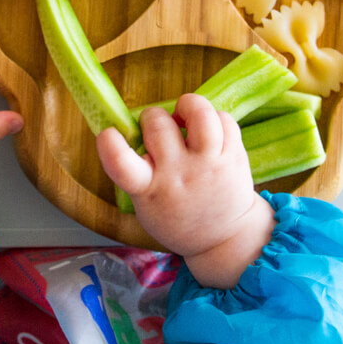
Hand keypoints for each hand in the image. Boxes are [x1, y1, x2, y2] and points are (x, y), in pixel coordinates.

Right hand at [96, 93, 274, 288]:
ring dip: (188, 105)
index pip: (122, 164)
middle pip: (159, 124)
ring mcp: (210, 164)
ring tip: (185, 116)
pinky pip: (225, 119)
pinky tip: (208, 130)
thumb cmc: (175, 215)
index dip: (110, 143)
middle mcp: (179, 174)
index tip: (108, 133)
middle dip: (152, 117)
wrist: (225, 238)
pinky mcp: (234, 156)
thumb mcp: (145, 204)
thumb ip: (136, 170)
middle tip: (158, 128)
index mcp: (149, 189)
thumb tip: (132, 127)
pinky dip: (214, 117)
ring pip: (200, 114)